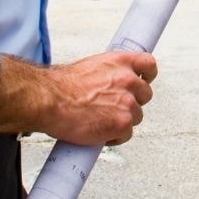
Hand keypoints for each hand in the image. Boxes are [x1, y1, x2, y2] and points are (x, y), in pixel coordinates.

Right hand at [40, 51, 155, 145]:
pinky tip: (100, 133)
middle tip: (113, 108)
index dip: (146, 76)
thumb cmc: (62, 87)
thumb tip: (112, 83)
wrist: (50, 100)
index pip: (148, 65)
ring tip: (101, 122)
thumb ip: (108, 73)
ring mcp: (127, 102)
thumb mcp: (90, 67)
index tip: (142, 81)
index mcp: (120, 61)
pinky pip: (126, 134)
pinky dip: (114, 137)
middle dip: (131, 102)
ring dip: (122, 121)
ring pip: (136, 116)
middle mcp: (128, 80)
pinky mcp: (123, 123)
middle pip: (145, 94)